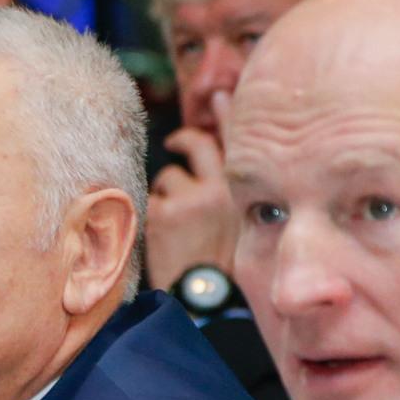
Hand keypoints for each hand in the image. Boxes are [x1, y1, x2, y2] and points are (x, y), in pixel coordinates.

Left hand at [144, 105, 239, 292]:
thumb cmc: (229, 270)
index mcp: (247, 191)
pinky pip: (151, 199)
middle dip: (184, 140)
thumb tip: (230, 171)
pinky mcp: (163, 213)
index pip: (236, 139)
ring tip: (175, 223)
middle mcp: (221, 188)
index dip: (228, 114)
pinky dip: (153, 213)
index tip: (220, 95)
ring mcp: (190, 198)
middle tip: (175, 142)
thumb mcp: (249, 226)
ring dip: (167, 193)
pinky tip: (163, 236)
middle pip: (196, 144)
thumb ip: (240, 194)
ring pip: (169, 177)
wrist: (208, 304)